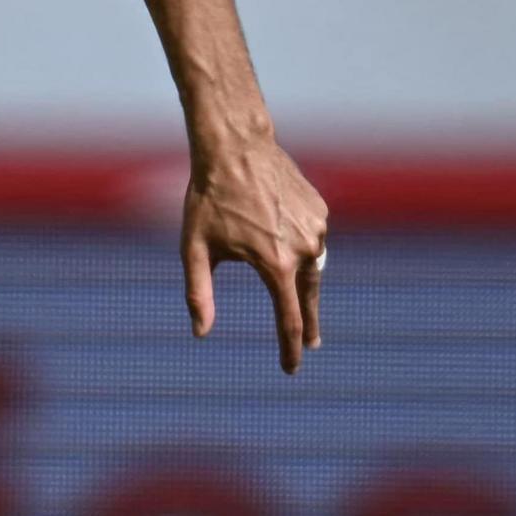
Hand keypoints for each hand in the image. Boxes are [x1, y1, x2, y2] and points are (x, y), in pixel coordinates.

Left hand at [183, 133, 328, 373]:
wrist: (235, 147)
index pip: (288, 321)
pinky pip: (312, 239)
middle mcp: (304, 249)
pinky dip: (301, 247)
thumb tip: (200, 333)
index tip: (291, 368)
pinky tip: (282, 236)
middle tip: (310, 345)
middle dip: (307, 325)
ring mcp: (316, 228)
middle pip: (307, 299)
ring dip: (299, 279)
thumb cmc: (209, 198)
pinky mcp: (320, 211)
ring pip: (311, 266)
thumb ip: (198, 293)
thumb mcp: (195, 249)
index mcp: (276, 265)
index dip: (289, 349)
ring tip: (290, 288)